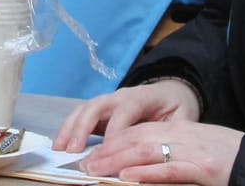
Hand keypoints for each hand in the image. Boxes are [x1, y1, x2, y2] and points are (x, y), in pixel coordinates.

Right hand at [54, 78, 201, 152]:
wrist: (172, 91)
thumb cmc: (177, 107)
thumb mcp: (184, 117)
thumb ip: (173, 132)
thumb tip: (165, 150)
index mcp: (142, 97)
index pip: (125, 112)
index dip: (114, 131)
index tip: (107, 153)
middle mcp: (121, 96)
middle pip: (97, 106)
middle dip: (83, 127)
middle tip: (74, 150)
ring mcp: (108, 100)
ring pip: (84, 109)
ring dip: (70, 128)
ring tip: (60, 149)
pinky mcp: (100, 109)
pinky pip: (80, 114)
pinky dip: (68, 128)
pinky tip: (60, 145)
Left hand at [80, 120, 242, 185]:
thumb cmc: (228, 157)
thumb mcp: (195, 149)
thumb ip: (168, 154)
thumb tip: (136, 166)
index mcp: (178, 130)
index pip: (137, 131)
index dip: (111, 142)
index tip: (90, 154)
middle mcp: (181, 136)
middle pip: (135, 139)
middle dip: (107, 151)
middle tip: (83, 164)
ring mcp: (192, 151)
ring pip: (146, 151)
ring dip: (117, 160)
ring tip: (95, 169)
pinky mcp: (204, 168)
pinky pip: (170, 169)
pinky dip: (147, 172)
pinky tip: (129, 176)